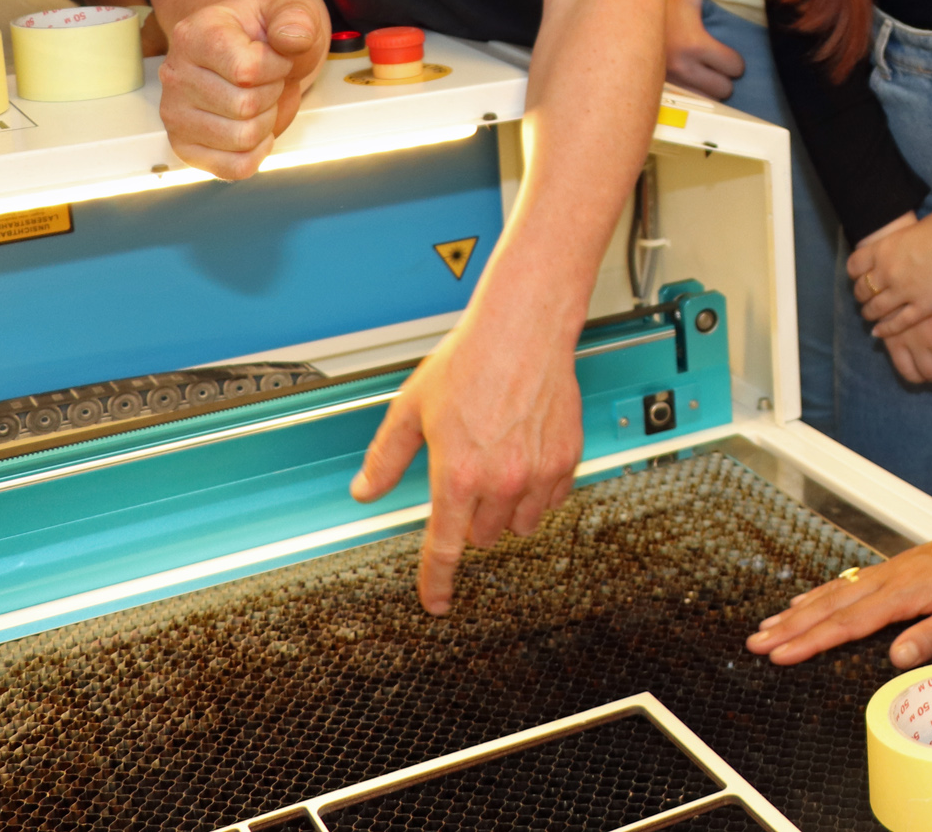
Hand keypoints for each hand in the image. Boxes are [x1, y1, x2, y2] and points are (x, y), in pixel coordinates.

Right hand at [158, 0, 325, 175]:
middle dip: (272, 94)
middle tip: (266, 79)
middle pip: (246, 107)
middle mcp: (175, 74)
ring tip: (257, 99)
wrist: (253, 51)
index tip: (276, 57)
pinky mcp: (184, 145)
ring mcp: (175, 113)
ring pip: (242, 138)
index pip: (246, 70)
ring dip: (265, 121)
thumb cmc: (266, 34)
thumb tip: (292, 39)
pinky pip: (233, 167)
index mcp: (195, 34)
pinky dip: (256, 153)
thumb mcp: (289, 12)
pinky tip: (254, 128)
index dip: (276, 68)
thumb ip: (296, 19)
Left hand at [349, 301, 585, 613]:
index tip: (436, 602)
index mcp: (457, 475)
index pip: (445, 548)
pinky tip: (526, 462)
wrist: (524, 329)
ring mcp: (538, 473)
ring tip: (498, 470)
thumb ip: (386, 458)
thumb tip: (365, 490)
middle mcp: (500, 480)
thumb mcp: (411, 408)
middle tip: (467, 481)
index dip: (437, 582)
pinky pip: (552, 501)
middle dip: (470, 520)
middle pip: (483, 537)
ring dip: (505, 511)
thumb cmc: (472, 360)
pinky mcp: (566, 460)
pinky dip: (538, 494)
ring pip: (519, 525)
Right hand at [663, 0, 742, 98]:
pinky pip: (686, 104)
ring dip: (708, 91)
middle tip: (717, 70)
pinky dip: (692, 97)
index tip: (729, 58)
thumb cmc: (662, 11)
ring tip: (703, 78)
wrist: (626, 23)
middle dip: (724, 79)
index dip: (735, 62)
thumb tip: (725, 19)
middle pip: (723, 90)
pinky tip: (690, 85)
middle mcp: (683, 68)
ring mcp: (671, 83)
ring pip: (706, 101)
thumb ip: (711, 7)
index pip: (733, 66)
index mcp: (694, 44)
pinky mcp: (659, 92)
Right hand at [747, 503, 931, 668]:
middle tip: (756, 644)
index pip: (848, 624)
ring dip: (797, 612)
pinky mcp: (892, 570)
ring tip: (767, 627)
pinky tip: (804, 602)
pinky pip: (845, 584)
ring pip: (833, 594)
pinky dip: (819, 595)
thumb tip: (897, 659)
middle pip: (830, 608)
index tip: (781, 655)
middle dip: (790, 628)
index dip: (811, 642)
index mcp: (904, 594)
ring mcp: (887, 572)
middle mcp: (888, 580)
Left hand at [851, 201, 931, 336]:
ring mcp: (904, 291)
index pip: (855, 266)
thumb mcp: (911, 231)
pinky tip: (880, 332)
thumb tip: (902, 249)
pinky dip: (886, 328)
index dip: (855, 274)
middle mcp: (887, 271)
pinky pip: (898, 322)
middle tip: (866, 299)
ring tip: (871, 316)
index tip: (860, 276)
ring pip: (876, 309)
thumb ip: (901, 245)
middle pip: (863, 289)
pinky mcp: (922, 306)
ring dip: (870, 313)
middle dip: (862, 295)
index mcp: (883, 249)